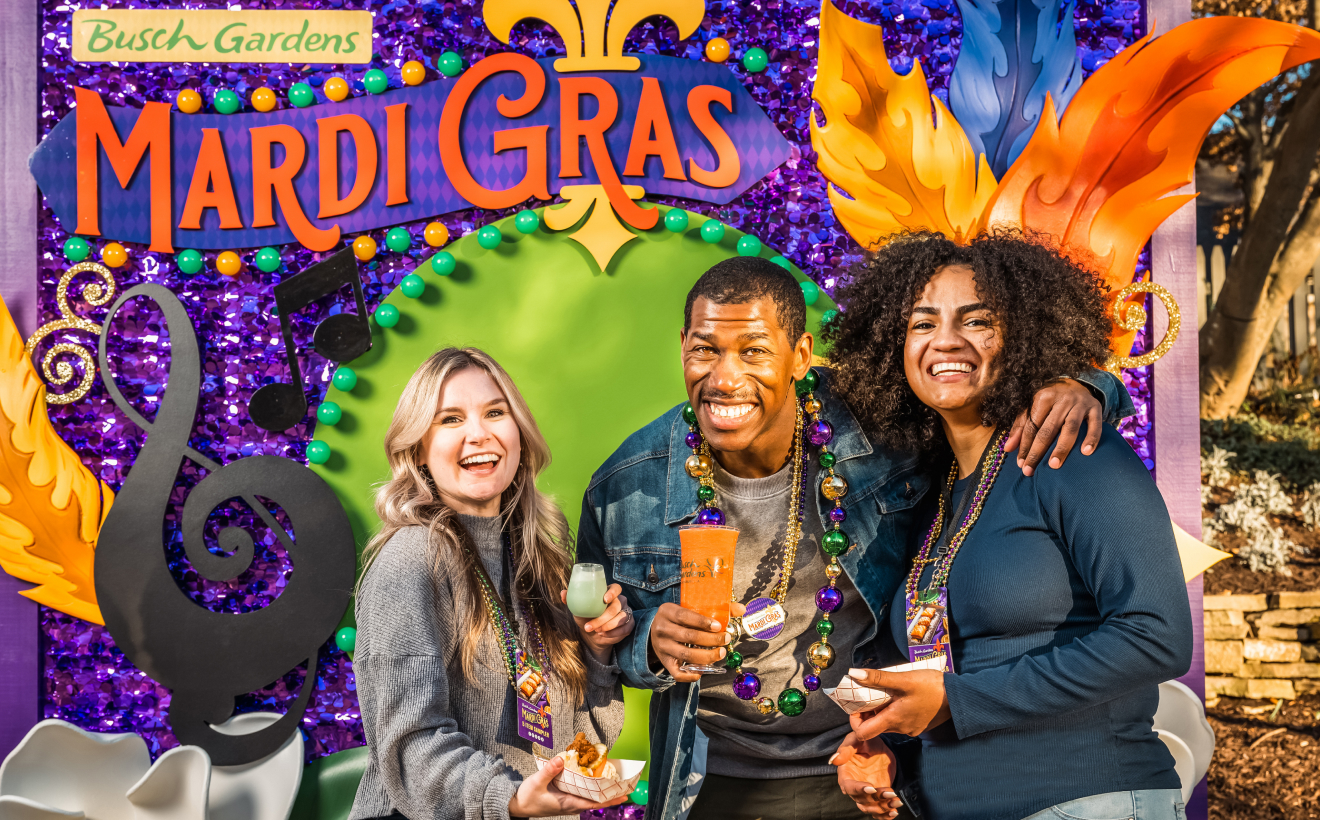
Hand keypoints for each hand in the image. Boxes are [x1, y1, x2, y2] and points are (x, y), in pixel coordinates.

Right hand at [508, 756, 627, 816]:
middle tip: (627, 786)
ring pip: (590, 798)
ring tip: (616, 783)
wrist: (516, 806)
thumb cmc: (527, 797)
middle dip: (611, 795)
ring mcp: (568, 802)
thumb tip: (562, 758)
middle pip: (596, 801)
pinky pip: (582, 794)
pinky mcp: (565, 798)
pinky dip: (591, 789)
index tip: (624, 795)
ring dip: (603, 792)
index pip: (593, 803)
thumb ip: (549, 771)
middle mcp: (571, 805)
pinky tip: (595, 781)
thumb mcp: (536, 782)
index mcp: (567, 803)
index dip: (610, 799)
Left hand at [561, 584, 632, 663]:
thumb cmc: (586, 617)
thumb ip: (571, 600)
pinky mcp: (630, 624)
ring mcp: (626, 612)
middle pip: (616, 606)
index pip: (616, 587)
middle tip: (590, 626)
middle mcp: (620, 601)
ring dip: (608, 626)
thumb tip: (563, 593)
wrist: (593, 634)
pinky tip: (604, 635)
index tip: (605, 599)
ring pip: (622, 618)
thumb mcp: (578, 609)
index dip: (613, 592)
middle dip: (603, 618)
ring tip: (597, 631)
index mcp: (609, 593)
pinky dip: (614, 633)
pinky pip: (625, 628)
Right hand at [649, 602, 730, 682]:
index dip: (703, 622)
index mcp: (667, 611)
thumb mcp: (689, 607)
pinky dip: (690, 675)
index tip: (719, 626)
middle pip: (689, 636)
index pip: (685, 616)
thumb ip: (715, 608)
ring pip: (686, 655)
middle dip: (711, 640)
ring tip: (721, 653)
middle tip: (726, 640)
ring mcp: (662, 647)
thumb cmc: (678, 618)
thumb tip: (741, 609)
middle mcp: (662, 629)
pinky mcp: (664, 661)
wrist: (654, 629)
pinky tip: (702, 672)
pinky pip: (676, 672)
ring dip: (707, 656)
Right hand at [831, 732, 903, 818]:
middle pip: (862, 800)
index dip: (859, 790)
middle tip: (891, 792)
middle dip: (876, 799)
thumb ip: (846, 749)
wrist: (879, 747)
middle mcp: (854, 787)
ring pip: (870, 808)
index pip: (849, 787)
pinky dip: (885, 815)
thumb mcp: (856, 740)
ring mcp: (866, 794)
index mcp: (846, 774)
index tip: (872, 788)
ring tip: (896, 801)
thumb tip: (834, 760)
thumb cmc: (864, 741)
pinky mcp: (876, 798)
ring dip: (883, 808)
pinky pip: (878, 811)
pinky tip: (894, 812)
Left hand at [847, 668, 950, 739]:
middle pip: (875, 726)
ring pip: (888, 722)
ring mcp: (911, 728)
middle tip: (870, 692)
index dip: (855, 719)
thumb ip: (878, 678)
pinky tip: (901, 695)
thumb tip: (854, 673)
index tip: (857, 704)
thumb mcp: (903, 679)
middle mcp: (900, 729)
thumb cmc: (932, 687)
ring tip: (886, 691)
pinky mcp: (919, 725)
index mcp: (893, 720)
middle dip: (868, 710)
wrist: (959, 696)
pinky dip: (895, 709)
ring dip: (882, 709)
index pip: (863, 732)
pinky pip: (900, 720)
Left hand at [1004, 378, 1102, 475]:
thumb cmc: (1052, 401)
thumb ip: (1021, 426)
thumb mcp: (1035, 407)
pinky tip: (1086, 452)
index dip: (1024, 445)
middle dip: (1038, 451)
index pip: (1032, 425)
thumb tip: (1008, 448)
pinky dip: (1092, 438)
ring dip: (1062, 447)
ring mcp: (1080, 404)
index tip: (1020, 464)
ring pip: (1070, 428)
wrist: (1079, 383)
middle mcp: (1062, 400)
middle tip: (1030, 470)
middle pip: (1048, 429)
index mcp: (1043, 397)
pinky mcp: (1096, 408)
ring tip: (1054, 465)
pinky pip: (1095, 424)